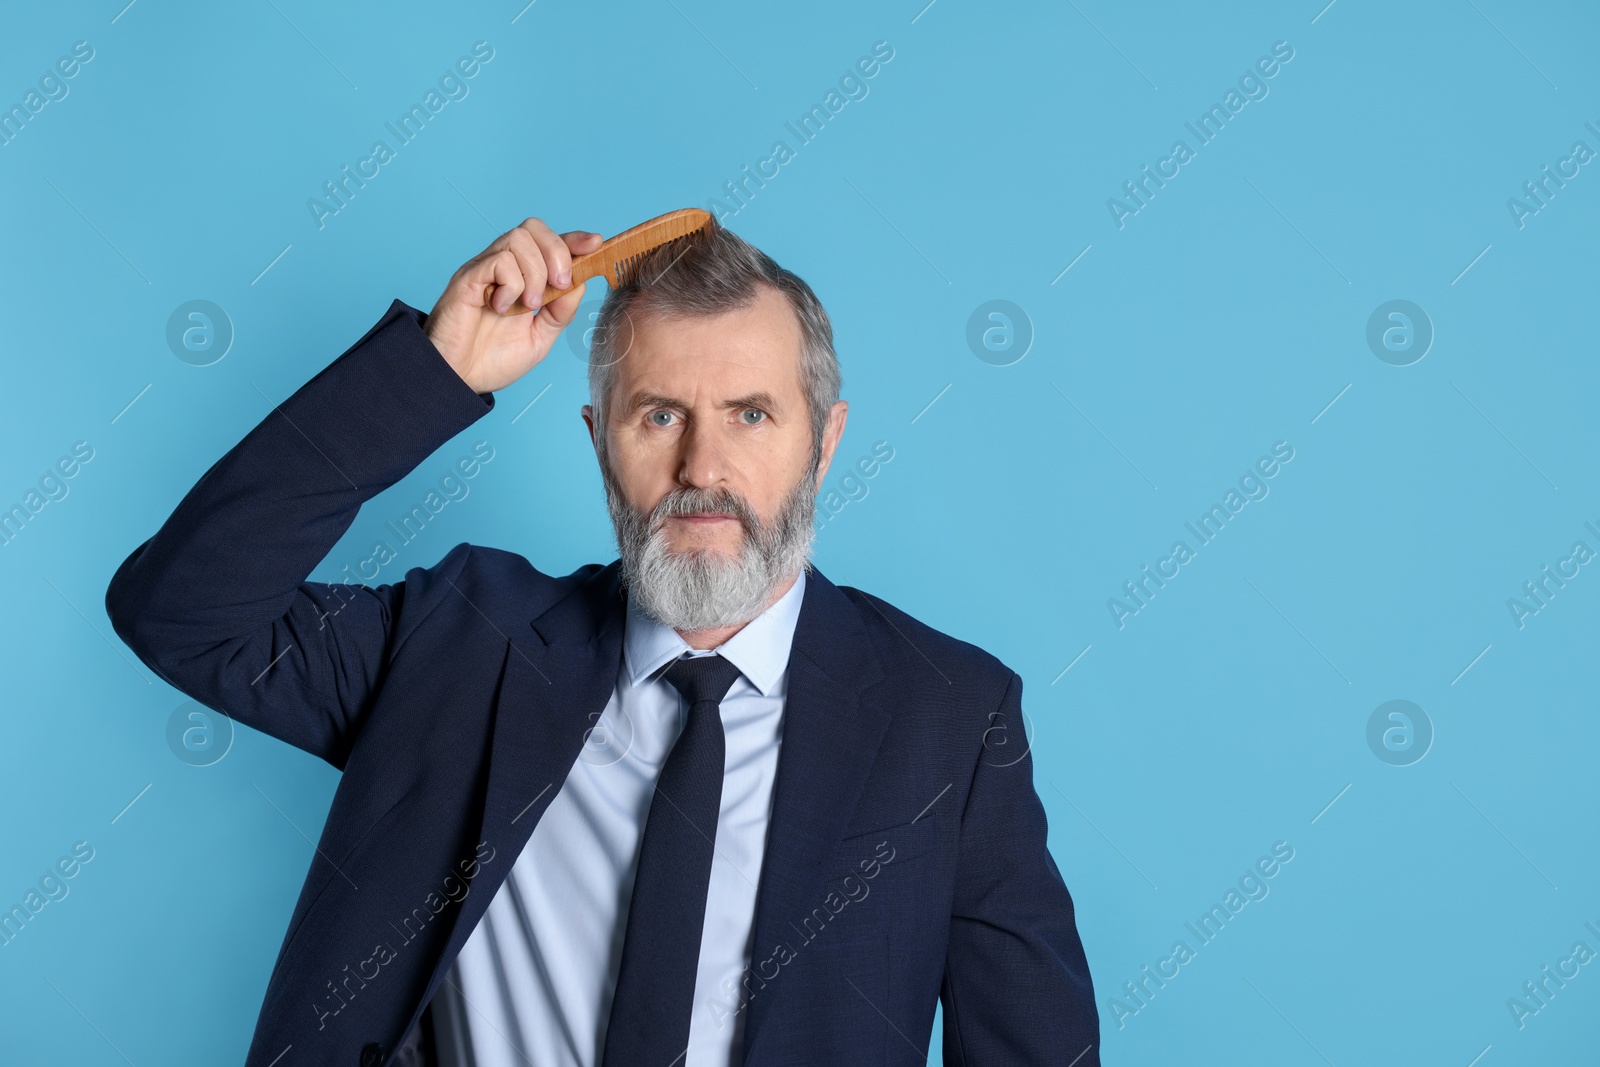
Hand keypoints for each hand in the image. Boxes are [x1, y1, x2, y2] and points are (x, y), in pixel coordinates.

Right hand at [423, 218, 603, 393]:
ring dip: (535, 273)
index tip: (596, 243)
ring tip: (528, 306)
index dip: (574, 239)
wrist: (458, 380)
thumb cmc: (492, 360)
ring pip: (519, 239)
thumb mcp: (539, 338)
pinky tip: (502, 308)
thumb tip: (580, 284)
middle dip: (558, 253)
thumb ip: (560, 312)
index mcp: (522, 277)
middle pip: (534, 228)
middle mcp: (502, 267)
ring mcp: (484, 270)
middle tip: (559, 286)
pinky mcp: (468, 279)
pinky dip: (512, 284)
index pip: (549, 242)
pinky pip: (499, 260)